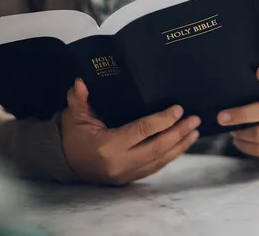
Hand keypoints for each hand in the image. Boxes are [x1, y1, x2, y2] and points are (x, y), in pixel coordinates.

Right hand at [60, 78, 199, 184]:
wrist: (63, 162)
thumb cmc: (72, 135)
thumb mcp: (73, 114)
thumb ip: (79, 98)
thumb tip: (81, 81)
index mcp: (108, 145)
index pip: (141, 131)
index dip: (162, 120)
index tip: (178, 109)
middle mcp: (119, 162)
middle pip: (156, 148)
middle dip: (178, 133)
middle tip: (195, 120)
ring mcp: (125, 174)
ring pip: (159, 161)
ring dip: (179, 146)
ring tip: (194, 132)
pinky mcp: (128, 179)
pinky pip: (154, 168)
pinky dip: (169, 157)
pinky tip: (181, 146)